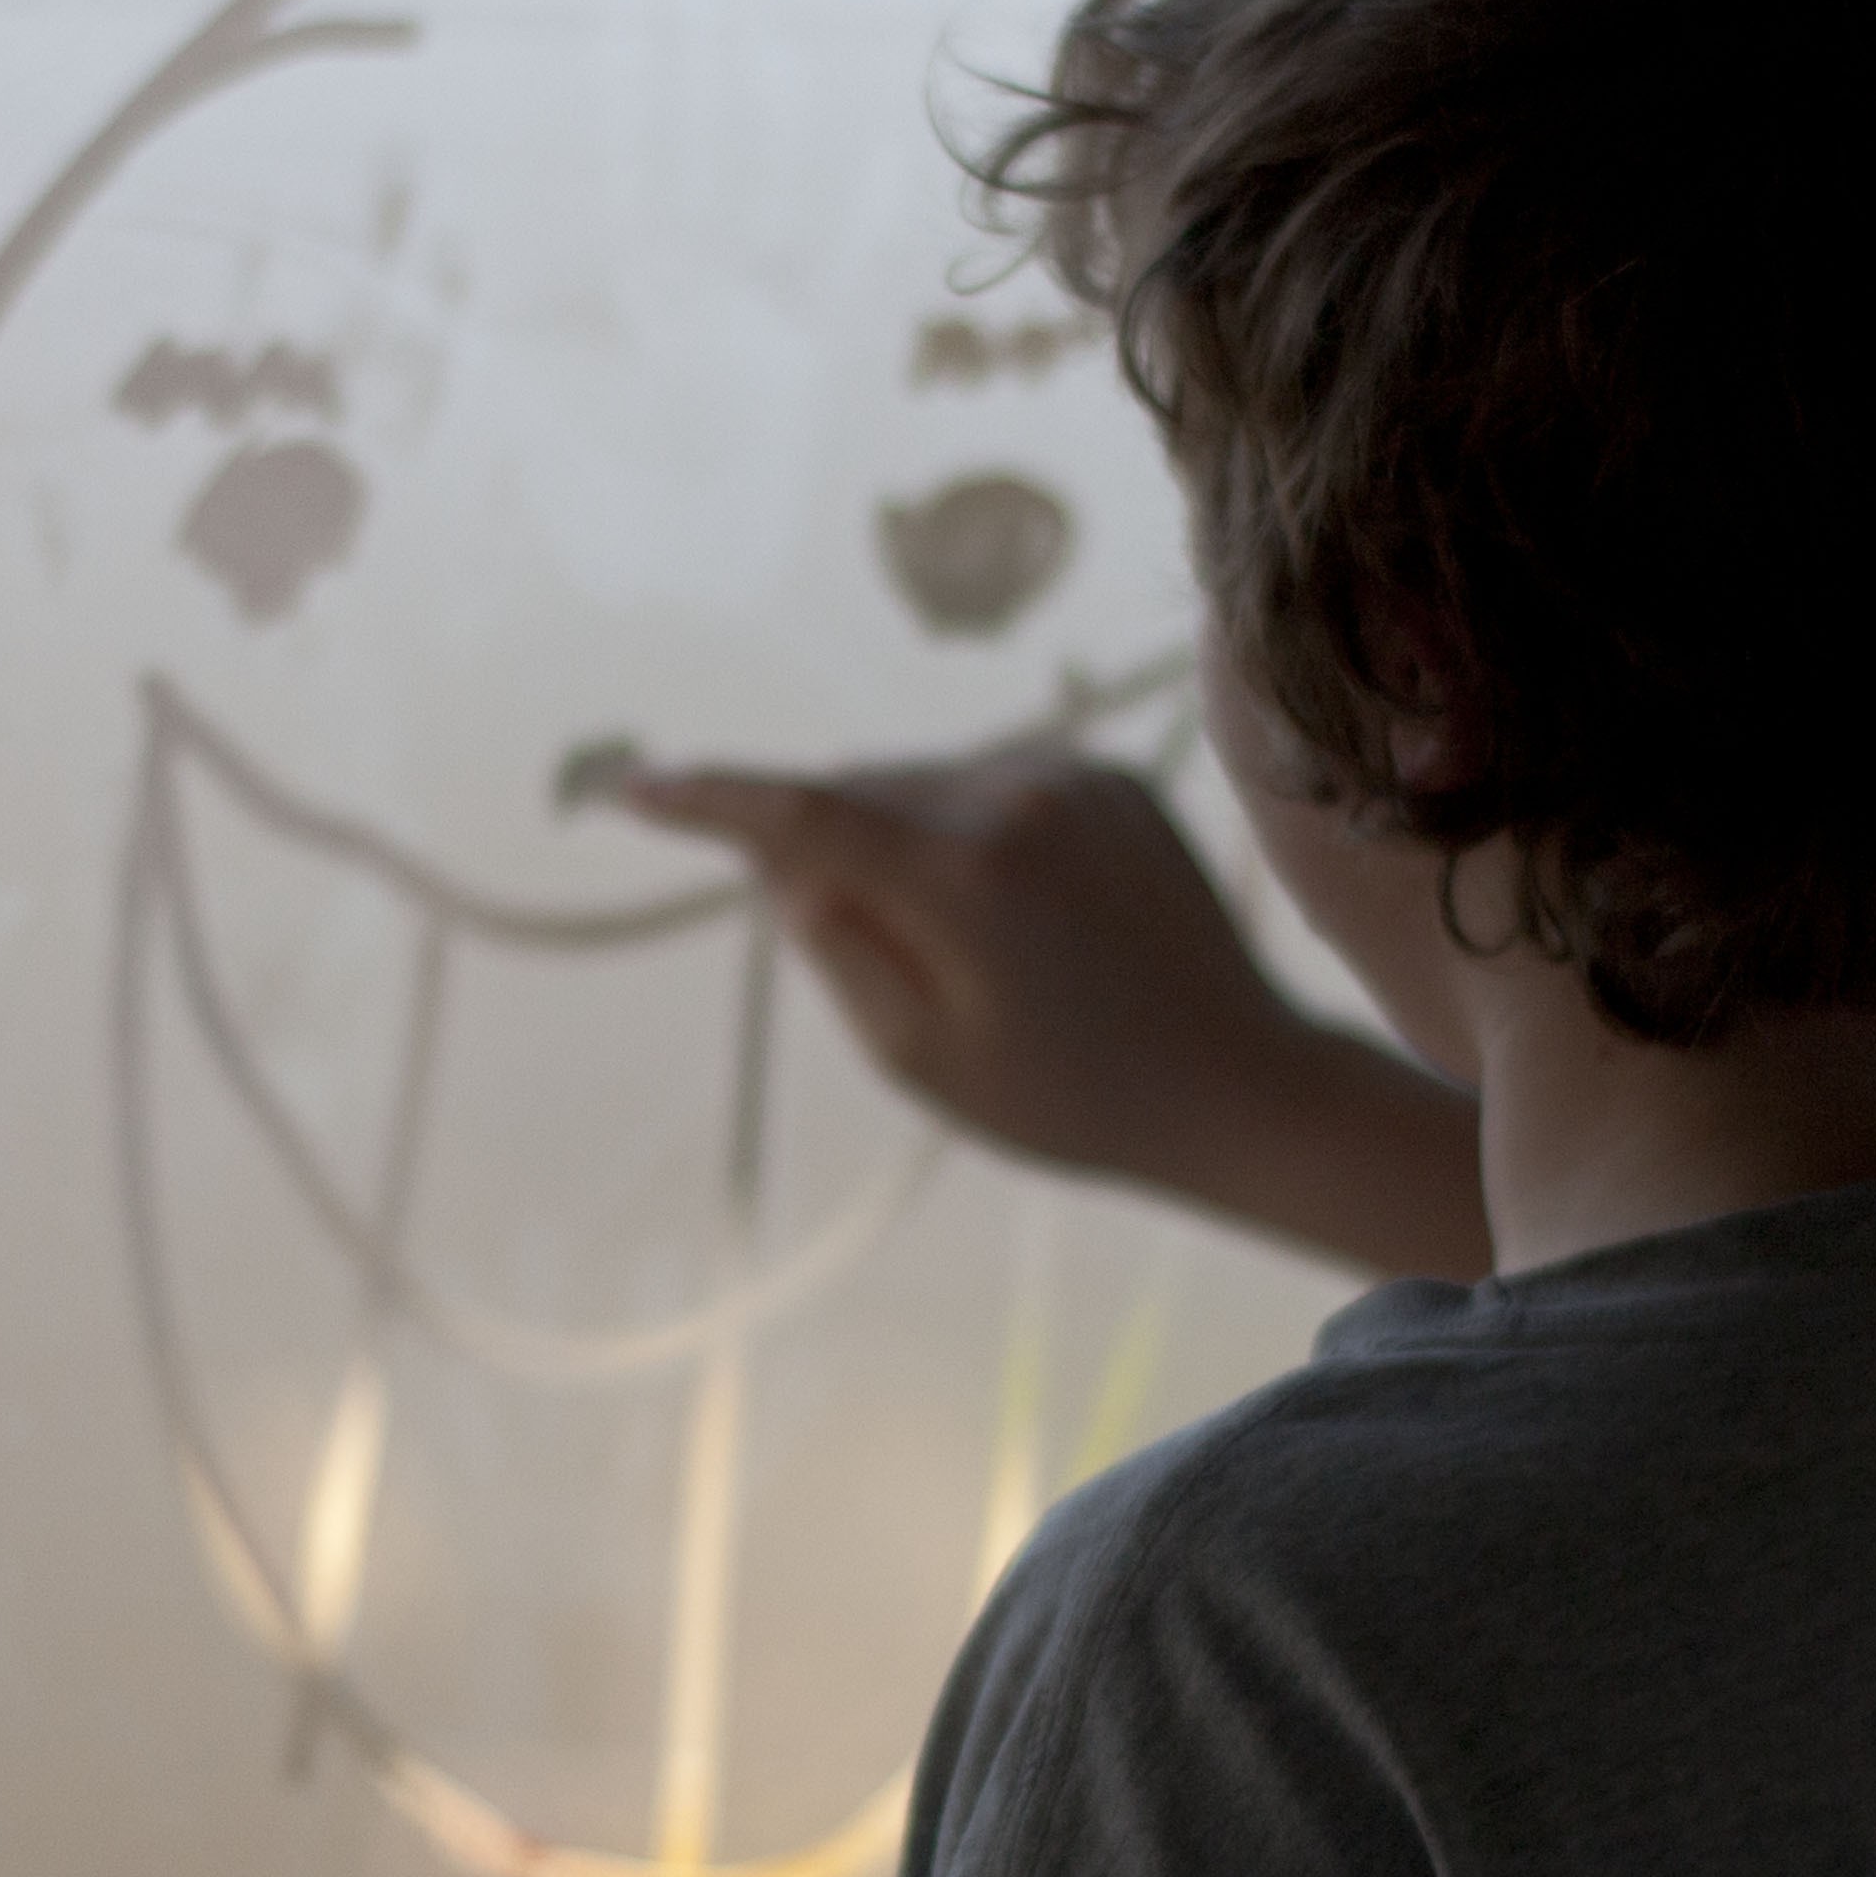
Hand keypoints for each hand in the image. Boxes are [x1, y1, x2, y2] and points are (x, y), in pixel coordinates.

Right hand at [621, 747, 1301, 1186]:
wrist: (1240, 1083)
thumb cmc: (1072, 1099)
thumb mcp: (922, 1056)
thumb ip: (836, 948)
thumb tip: (785, 863)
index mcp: (963, 877)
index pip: (803, 814)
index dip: (710, 801)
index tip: (635, 787)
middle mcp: (1016, 798)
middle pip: (861, 792)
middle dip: (826, 846)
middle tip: (868, 953)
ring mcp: (1072, 777)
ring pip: (924, 783)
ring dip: (903, 840)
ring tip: (976, 954)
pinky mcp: (1111, 777)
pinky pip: (993, 784)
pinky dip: (969, 832)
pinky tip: (1025, 919)